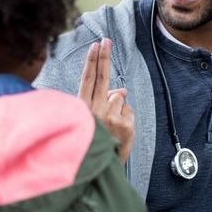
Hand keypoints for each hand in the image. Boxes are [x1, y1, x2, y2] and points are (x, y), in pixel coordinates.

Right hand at [79, 38, 134, 163]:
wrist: (99, 171)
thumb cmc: (94, 144)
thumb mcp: (93, 122)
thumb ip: (104, 102)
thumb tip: (121, 90)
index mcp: (82, 108)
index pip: (87, 80)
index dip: (92, 61)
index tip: (95, 45)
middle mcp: (93, 110)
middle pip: (101, 77)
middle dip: (104, 57)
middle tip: (107, 40)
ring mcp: (109, 116)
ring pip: (119, 98)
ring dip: (118, 109)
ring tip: (110, 127)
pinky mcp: (124, 124)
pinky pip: (130, 111)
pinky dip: (127, 119)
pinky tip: (119, 132)